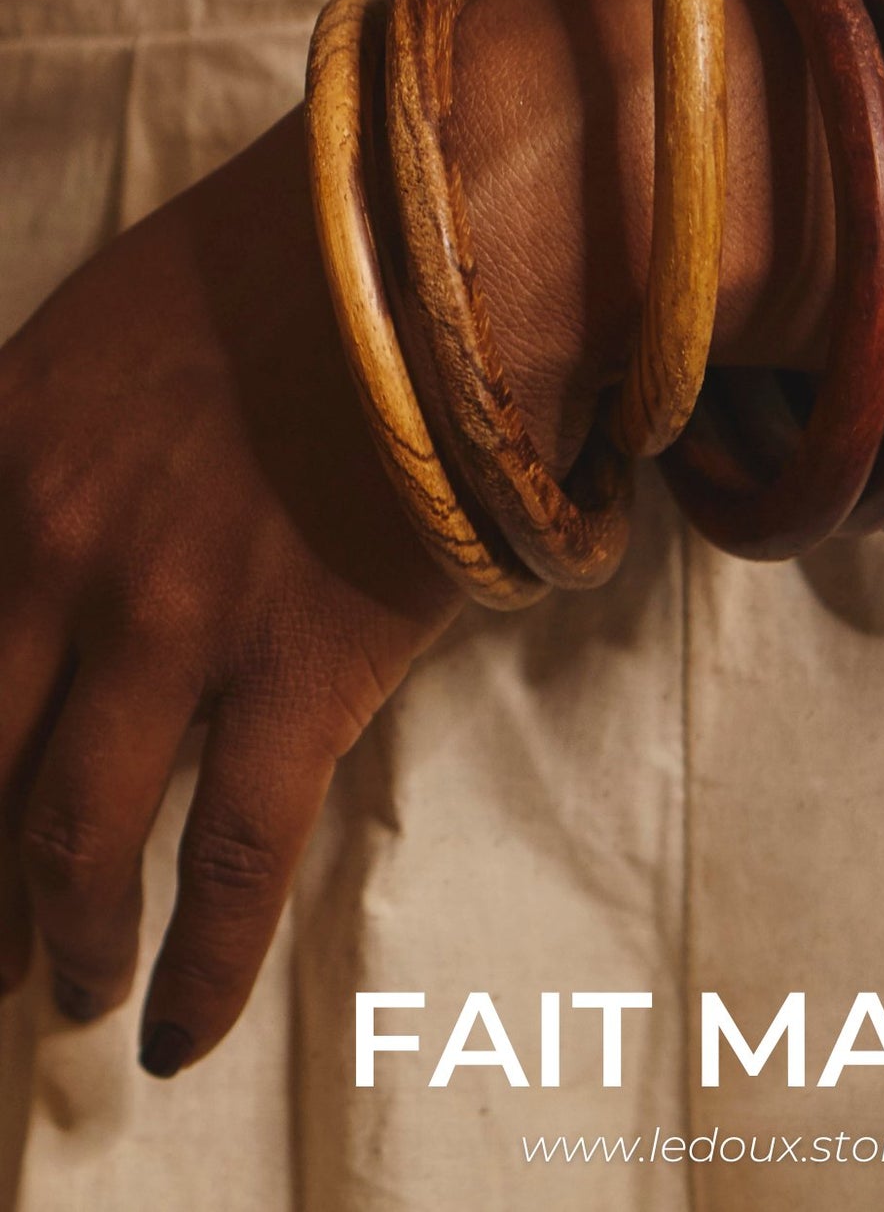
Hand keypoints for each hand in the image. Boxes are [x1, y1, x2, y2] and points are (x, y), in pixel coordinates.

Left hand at [0, 112, 463, 1075]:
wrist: (448, 239)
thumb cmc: (289, 258)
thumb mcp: (97, 325)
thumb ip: (28, 439)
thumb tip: (22, 530)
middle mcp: (56, 557)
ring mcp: (174, 627)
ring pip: (74, 840)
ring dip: (54, 936)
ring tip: (59, 992)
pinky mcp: (301, 672)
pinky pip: (236, 863)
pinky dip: (200, 968)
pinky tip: (174, 1037)